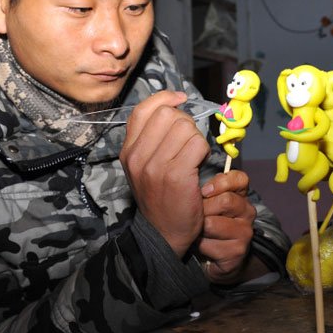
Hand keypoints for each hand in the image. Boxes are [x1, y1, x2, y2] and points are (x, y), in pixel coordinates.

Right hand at [120, 91, 209, 257]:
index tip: (181, 99)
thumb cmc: (160, 198)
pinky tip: (199, 165)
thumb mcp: (144, 167)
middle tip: (189, 142)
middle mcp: (137, 156)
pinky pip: (198, 144)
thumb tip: (174, 105)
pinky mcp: (176, 175)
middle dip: (185, 122)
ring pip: (186, 128)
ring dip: (197, 139)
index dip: (165, 98)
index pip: (143, 110)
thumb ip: (152, 139)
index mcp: (128, 151)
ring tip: (193, 157)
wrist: (163, 234)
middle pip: (168, 114)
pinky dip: (204, 151)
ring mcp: (155, 166)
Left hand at [198, 170, 255, 282]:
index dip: (221, 182)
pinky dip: (200, 246)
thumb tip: (194, 163)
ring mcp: (245, 232)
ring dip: (198, 229)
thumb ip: (201, 181)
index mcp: (238, 194)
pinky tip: (201, 247)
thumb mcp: (199, 198)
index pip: (241, 178)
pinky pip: (211, 244)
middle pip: (225, 201)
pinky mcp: (238, 251)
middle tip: (196, 217)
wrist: (201, 257)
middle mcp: (246, 211)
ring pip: (214, 223)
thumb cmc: (198, 222)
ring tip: (196, 232)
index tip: (203, 191)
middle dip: (202, 210)